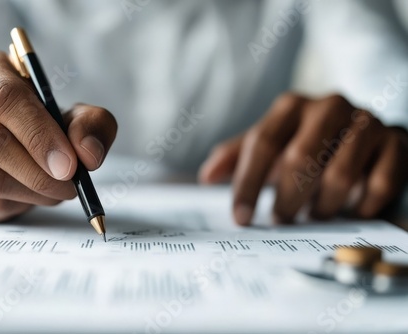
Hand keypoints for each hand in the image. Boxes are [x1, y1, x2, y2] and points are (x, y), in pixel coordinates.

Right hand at [0, 50, 116, 222]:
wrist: (9, 146)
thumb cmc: (44, 123)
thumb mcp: (76, 115)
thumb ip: (92, 125)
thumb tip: (87, 154)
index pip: (6, 98)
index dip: (40, 135)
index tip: (69, 165)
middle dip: (40, 171)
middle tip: (70, 185)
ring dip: (33, 191)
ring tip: (56, 189)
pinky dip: (18, 204)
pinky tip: (29, 193)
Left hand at [199, 93, 407, 224]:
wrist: (361, 132)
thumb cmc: (305, 142)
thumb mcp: (270, 144)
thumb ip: (238, 157)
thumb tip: (206, 176)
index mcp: (291, 105)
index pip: (261, 144)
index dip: (248, 184)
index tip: (241, 218)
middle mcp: (328, 106)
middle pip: (299, 159)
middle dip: (286, 199)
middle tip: (281, 222)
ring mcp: (365, 121)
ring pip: (340, 174)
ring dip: (323, 205)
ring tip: (314, 216)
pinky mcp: (397, 140)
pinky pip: (380, 181)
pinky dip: (363, 204)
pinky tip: (352, 211)